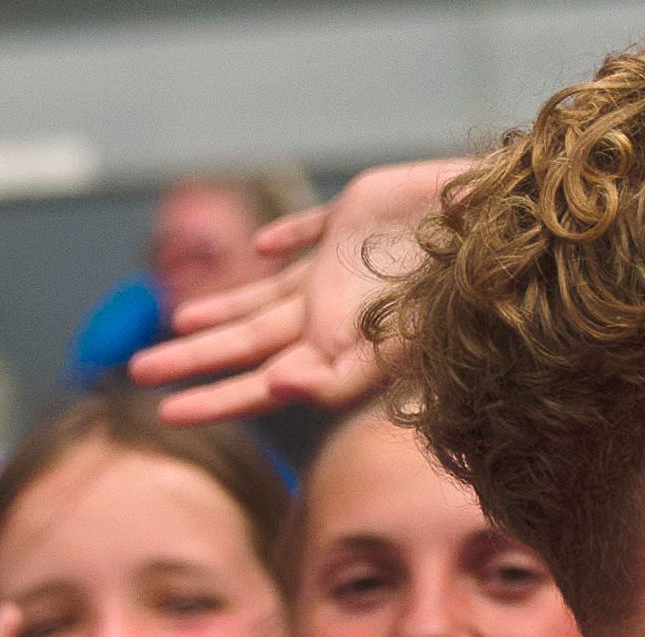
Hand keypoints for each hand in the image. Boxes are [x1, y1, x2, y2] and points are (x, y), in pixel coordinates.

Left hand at [134, 156, 465, 424]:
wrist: (507, 227)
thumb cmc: (459, 299)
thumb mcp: (397, 349)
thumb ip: (334, 379)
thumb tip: (274, 392)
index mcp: (336, 350)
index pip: (258, 382)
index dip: (214, 399)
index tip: (164, 412)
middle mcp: (330, 313)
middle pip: (245, 342)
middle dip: (193, 358)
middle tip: (137, 371)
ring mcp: (340, 266)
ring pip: (264, 295)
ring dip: (223, 308)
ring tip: (178, 319)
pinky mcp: (354, 216)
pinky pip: (309, 231)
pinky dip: (284, 238)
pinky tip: (261, 248)